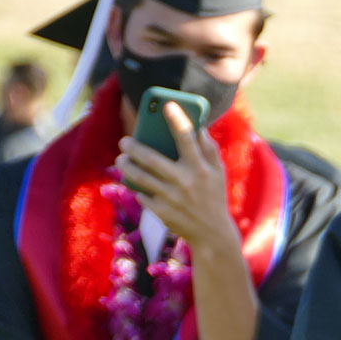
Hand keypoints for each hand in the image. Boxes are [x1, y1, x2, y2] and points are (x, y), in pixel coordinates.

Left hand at [117, 102, 238, 255]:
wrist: (212, 235)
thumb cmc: (214, 197)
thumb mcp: (218, 173)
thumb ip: (209, 149)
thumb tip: (198, 127)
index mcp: (200, 168)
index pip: (187, 138)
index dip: (177, 119)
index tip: (166, 104)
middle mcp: (185, 182)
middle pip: (151, 158)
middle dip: (133, 146)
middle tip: (124, 141)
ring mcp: (172, 198)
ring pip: (140, 177)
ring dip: (127, 166)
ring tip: (122, 159)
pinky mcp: (162, 213)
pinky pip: (142, 195)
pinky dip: (137, 188)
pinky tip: (134, 183)